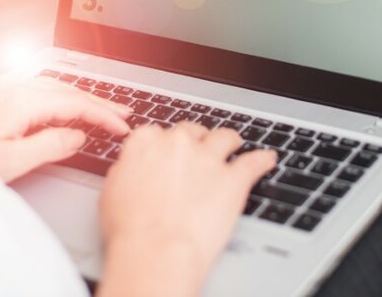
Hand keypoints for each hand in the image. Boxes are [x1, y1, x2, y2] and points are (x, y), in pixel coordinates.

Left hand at [0, 75, 130, 182]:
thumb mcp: (11, 161)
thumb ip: (50, 145)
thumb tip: (77, 135)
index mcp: (22, 100)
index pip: (76, 103)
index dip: (104, 115)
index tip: (122, 126)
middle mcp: (14, 87)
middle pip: (68, 90)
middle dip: (99, 101)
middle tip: (123, 113)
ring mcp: (2, 88)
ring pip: (54, 87)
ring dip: (80, 97)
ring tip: (100, 108)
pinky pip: (38, 87)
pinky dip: (60, 95)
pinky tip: (61, 102)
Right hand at [97, 122, 275, 296]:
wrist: (155, 250)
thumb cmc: (130, 228)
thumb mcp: (113, 190)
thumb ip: (129, 168)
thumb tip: (134, 165)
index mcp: (147, 141)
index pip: (160, 132)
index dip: (166, 144)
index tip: (169, 153)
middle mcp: (179, 143)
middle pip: (192, 131)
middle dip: (196, 141)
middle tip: (198, 154)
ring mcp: (209, 158)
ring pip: (225, 137)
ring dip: (230, 141)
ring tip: (235, 145)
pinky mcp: (234, 178)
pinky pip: (255, 162)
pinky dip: (263, 160)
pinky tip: (268, 159)